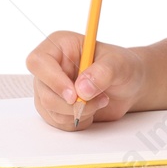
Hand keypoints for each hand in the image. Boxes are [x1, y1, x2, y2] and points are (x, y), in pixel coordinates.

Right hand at [27, 32, 146, 130]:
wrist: (128, 86)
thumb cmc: (123, 67)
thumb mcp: (119, 63)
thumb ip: (103, 72)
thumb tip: (82, 89)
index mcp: (60, 46)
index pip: (39, 62)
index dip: (53, 80)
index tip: (74, 95)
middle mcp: (50, 66)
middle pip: (43, 91)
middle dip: (72, 104)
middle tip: (99, 100)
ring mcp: (49, 87)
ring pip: (49, 109)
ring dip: (78, 113)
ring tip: (99, 102)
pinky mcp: (54, 106)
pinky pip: (56, 121)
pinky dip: (76, 122)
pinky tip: (91, 111)